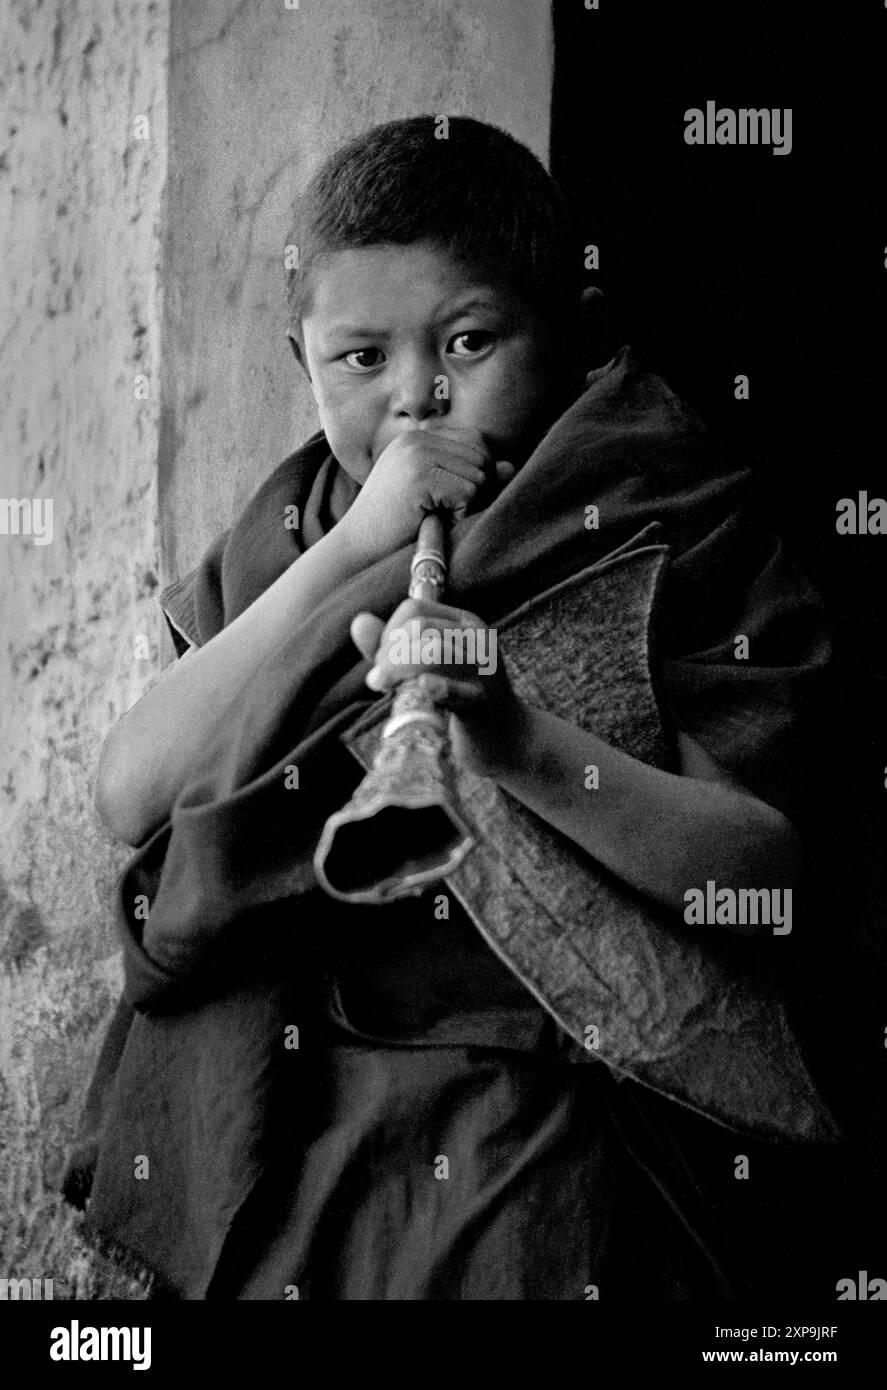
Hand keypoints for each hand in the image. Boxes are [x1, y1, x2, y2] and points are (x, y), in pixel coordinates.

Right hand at [337, 424, 514, 568]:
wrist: (356, 548)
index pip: (475, 441)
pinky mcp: (419, 476)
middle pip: (482, 455)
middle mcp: (417, 439)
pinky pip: (468, 491)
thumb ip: (469, 477)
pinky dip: (460, 513)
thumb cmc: (394, 528)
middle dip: (478, 489)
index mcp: (417, 439)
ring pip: (479, 474)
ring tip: (438, 518)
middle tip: (449, 513)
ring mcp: (416, 455)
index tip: (456, 499)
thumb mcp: (435, 496)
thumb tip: (510, 466)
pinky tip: (435, 522)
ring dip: (468, 504)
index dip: (478, 472)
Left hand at [350, 596, 527, 778]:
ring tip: (385, 689)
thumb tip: (359, 622)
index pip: (414, 609)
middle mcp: (476, 638)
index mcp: (462, 622)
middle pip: (421, 628)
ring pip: (434, 651)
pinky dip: (434, 688)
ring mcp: (483, 669)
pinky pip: (455, 689)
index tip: (381, 662)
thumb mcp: (423, 665)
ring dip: (399, 669)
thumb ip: (390, 645)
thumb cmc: (458, 697)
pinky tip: (419, 690)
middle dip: (389, 653)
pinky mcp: (483, 702)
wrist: (504, 736)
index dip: (388, 633)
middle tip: (378, 680)